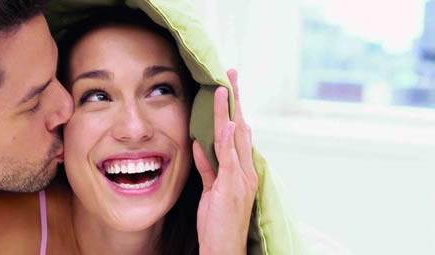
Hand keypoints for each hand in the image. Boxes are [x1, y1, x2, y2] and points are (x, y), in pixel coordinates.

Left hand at [193, 69, 257, 254]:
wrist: (224, 250)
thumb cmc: (217, 223)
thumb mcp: (210, 190)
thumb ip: (207, 167)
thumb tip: (199, 145)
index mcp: (240, 170)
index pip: (238, 132)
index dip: (233, 108)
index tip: (228, 86)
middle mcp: (245, 171)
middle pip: (242, 127)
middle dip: (236, 100)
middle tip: (231, 73)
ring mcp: (241, 179)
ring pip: (235, 137)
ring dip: (229, 111)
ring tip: (224, 87)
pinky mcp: (232, 188)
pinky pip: (230, 159)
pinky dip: (230, 140)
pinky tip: (230, 122)